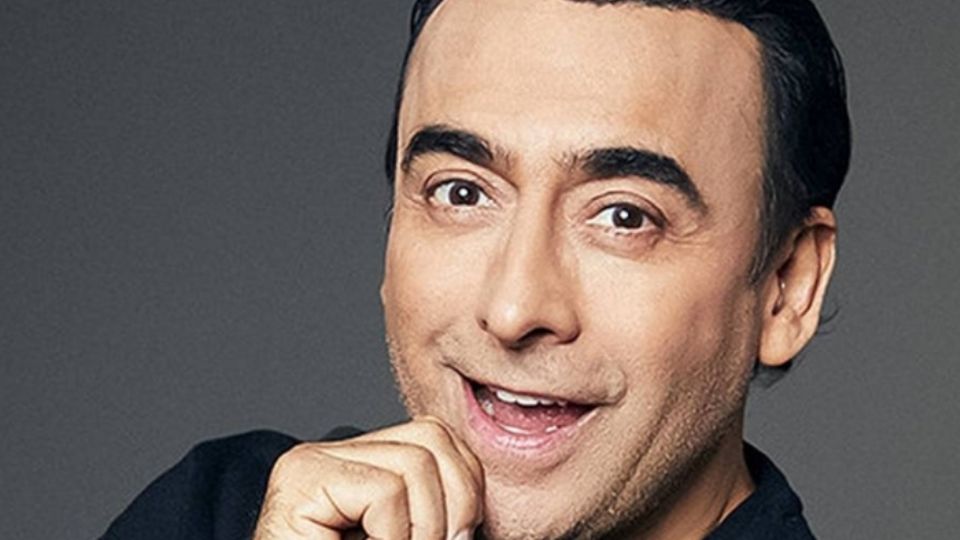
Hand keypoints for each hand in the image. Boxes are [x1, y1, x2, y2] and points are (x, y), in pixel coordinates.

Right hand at [253, 416, 483, 539]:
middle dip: (456, 503)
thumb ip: (440, 518)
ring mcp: (310, 461)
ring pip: (415, 463)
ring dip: (425, 530)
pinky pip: (384, 491)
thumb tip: (483, 512)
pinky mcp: (299, 479)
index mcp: (360, 463)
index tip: (460, 536)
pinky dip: (395, 538)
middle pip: (432, 439)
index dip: (467, 486)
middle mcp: (331, 452)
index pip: (439, 437)